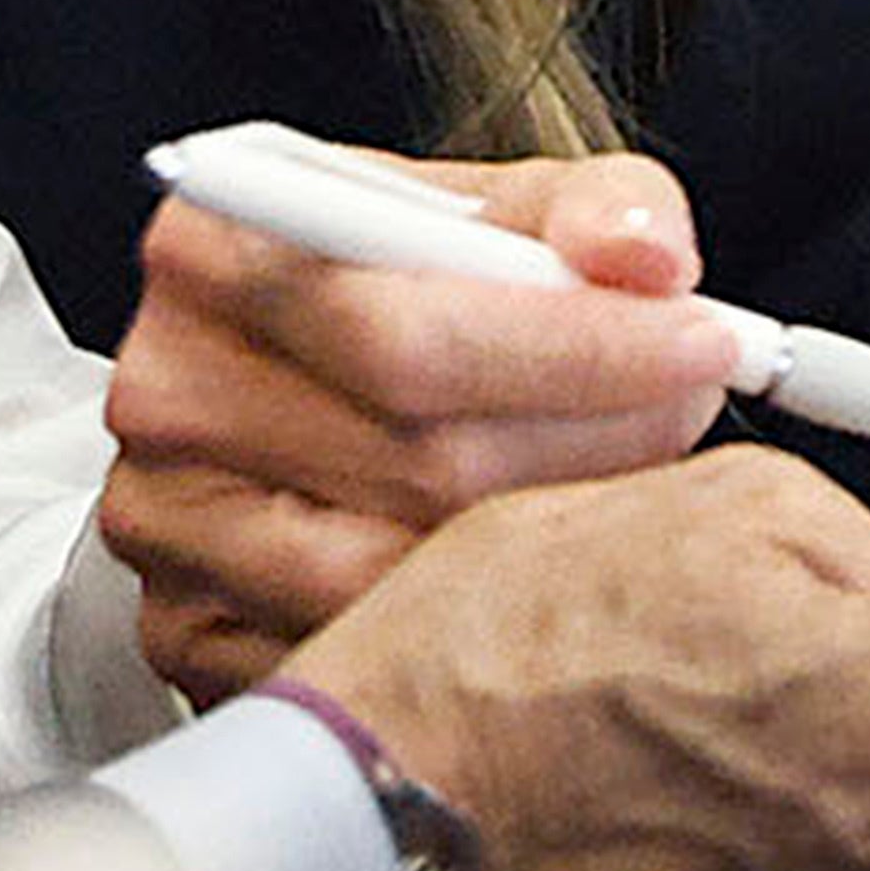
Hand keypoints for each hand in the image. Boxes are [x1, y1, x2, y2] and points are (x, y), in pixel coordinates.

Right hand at [100, 149, 733, 707]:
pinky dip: (465, 635)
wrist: (285, 386)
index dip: (581, 348)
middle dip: (592, 442)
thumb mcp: (497, 213)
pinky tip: (532, 575)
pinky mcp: (183, 631)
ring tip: (619, 487)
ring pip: (395, 579)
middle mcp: (170, 385)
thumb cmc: (407, 289)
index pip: (411, 326)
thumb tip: (650, 259)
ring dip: (543, 546)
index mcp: (220, 246)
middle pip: (416, 460)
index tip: (703, 345)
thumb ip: (596, 208)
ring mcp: (166, 522)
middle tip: (691, 415)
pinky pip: (358, 662)